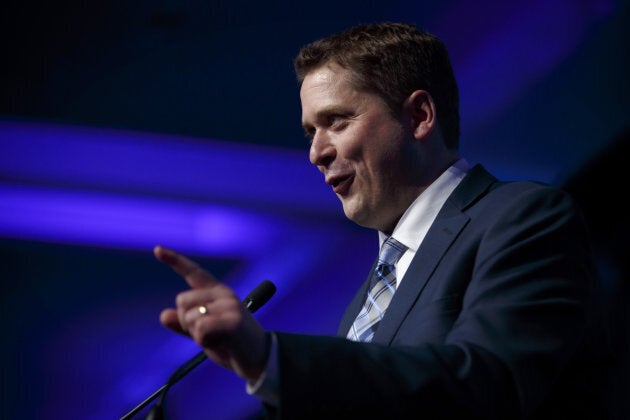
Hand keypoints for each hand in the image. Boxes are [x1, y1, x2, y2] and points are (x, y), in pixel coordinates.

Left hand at [154, 245, 269, 381]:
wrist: (259, 359)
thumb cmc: (232, 344)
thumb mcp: (205, 333)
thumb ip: (185, 324)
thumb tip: (163, 316)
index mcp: (218, 293)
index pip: (194, 273)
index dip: (175, 260)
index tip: (157, 249)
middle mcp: (224, 294)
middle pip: (182, 301)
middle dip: (186, 322)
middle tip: (207, 334)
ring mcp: (229, 306)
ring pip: (190, 316)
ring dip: (196, 334)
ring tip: (217, 338)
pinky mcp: (233, 321)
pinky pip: (200, 328)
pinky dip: (203, 341)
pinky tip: (220, 343)